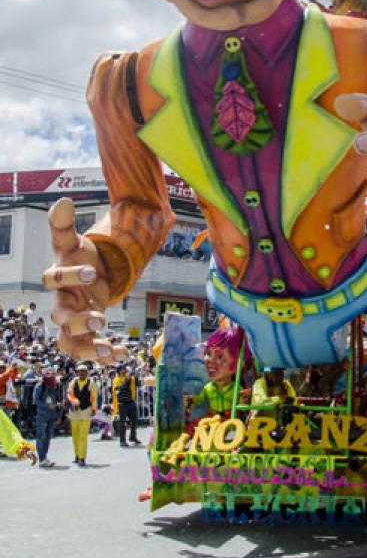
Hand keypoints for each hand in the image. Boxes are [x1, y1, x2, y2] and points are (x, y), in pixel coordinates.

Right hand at [42, 198, 126, 363]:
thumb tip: (62, 201)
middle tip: (99, 321)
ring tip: (109, 350)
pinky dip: (104, 356)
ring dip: (89, 348)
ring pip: (70, 342)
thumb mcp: (74, 242)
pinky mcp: (84, 335)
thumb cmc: (78, 259)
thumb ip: (64, 225)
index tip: (93, 272)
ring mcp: (72, 322)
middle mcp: (61, 302)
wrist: (88, 278)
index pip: (54, 278)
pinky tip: (122, 355)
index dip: (71, 277)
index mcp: (58, 278)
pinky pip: (88, 351)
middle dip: (78, 321)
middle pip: (61, 317)